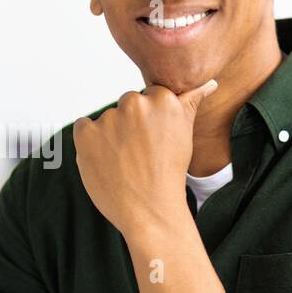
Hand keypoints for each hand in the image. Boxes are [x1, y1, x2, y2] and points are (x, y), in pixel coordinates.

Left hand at [72, 78, 217, 238]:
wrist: (150, 210)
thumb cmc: (168, 175)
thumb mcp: (185, 135)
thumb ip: (190, 103)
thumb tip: (208, 83)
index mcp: (163, 99)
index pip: (149, 96)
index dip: (149, 121)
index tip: (153, 140)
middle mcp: (136, 103)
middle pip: (127, 104)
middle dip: (130, 125)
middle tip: (139, 154)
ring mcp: (109, 118)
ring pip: (107, 118)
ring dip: (110, 135)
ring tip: (124, 162)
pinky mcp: (86, 132)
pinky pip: (83, 127)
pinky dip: (90, 142)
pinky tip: (105, 160)